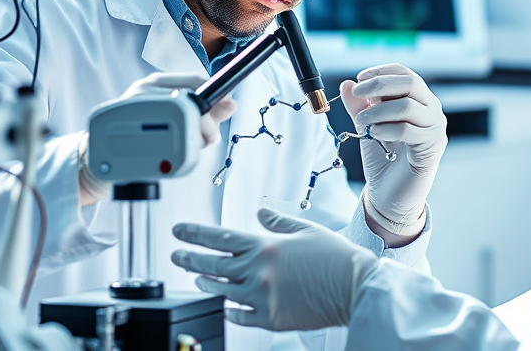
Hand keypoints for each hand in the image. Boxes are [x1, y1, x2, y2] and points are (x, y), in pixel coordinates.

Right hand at [79, 73, 235, 204]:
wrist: (100, 154)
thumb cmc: (143, 133)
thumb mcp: (174, 117)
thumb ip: (204, 112)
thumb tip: (232, 104)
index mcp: (157, 83)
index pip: (195, 81)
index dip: (216, 95)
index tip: (227, 108)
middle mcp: (144, 91)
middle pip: (188, 102)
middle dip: (206, 125)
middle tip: (208, 140)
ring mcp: (132, 110)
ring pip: (176, 121)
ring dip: (191, 141)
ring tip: (188, 150)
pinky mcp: (124, 132)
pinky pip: (158, 143)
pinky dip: (169, 154)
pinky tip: (168, 158)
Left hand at [172, 208, 377, 330]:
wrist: (355, 287)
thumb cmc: (335, 257)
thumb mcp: (306, 230)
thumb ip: (278, 223)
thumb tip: (259, 213)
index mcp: (266, 246)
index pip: (220, 237)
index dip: (195, 233)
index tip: (178, 230)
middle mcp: (258, 271)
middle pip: (214, 264)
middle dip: (191, 257)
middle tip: (176, 253)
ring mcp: (262, 297)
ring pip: (222, 290)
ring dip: (206, 282)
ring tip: (196, 277)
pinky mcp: (270, 318)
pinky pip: (239, 315)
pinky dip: (230, 309)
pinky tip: (226, 305)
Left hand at [340, 64, 446, 236]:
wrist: (390, 196)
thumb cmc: (383, 159)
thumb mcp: (366, 126)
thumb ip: (358, 106)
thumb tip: (347, 84)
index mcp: (418, 100)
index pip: (404, 73)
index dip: (381, 71)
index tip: (358, 79)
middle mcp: (431, 110)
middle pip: (410, 82)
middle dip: (379, 84)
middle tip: (358, 93)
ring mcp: (435, 128)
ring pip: (408, 105)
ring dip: (379, 110)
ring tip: (362, 122)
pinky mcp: (432, 147)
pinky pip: (408, 130)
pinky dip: (387, 128)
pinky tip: (374, 134)